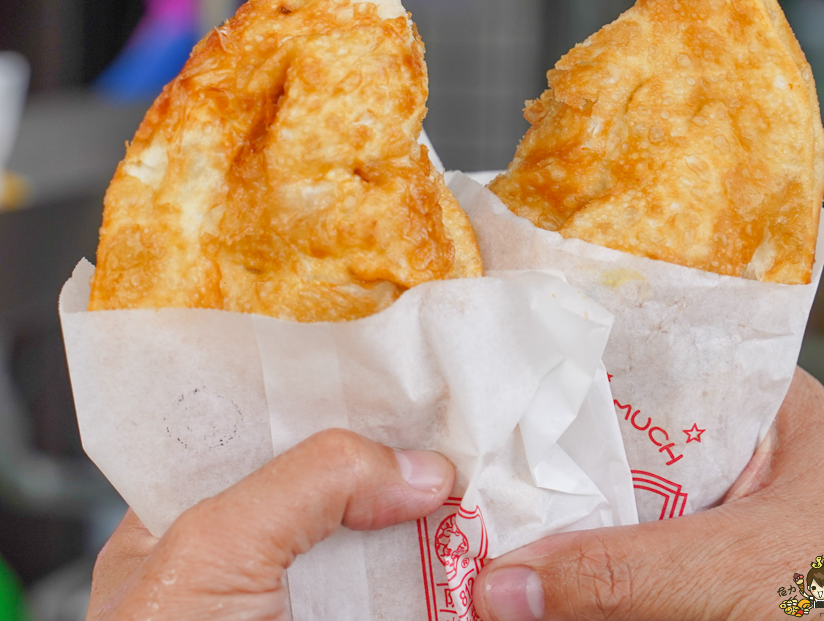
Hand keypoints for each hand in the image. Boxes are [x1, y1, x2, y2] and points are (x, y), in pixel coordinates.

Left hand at [87, 429, 453, 619]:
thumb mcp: (213, 551)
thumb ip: (307, 482)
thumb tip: (419, 467)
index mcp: (189, 522)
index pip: (266, 432)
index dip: (330, 402)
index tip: (396, 378)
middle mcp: (252, 561)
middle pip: (336, 485)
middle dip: (395, 456)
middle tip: (454, 419)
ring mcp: (309, 606)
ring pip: (381, 543)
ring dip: (432, 516)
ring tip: (481, 469)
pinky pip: (411, 594)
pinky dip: (445, 576)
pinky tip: (475, 548)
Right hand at [473, 368, 823, 620]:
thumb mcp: (745, 571)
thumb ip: (625, 575)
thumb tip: (499, 583)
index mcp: (764, 406)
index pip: (651, 360)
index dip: (574, 370)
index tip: (501, 382)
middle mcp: (741, 453)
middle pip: (628, 441)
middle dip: (557, 458)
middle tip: (477, 457)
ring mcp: (730, 517)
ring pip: (630, 506)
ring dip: (569, 520)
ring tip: (488, 506)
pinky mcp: (719, 575)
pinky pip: (642, 564)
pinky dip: (596, 573)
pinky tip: (543, 572)